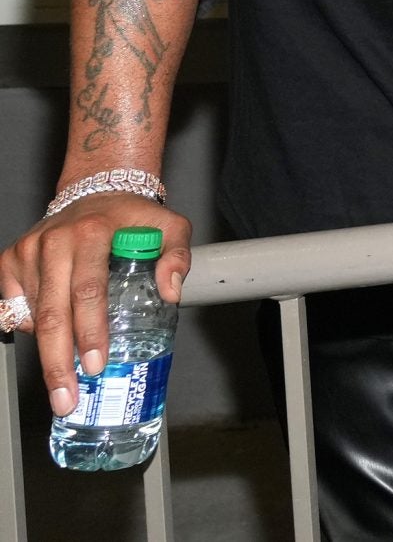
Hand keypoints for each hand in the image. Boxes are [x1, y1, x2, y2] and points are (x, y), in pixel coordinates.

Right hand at [0, 194, 190, 416]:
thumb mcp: (169, 225)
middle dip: (57, 363)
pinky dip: (30, 328)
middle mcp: (53, 242)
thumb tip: (171, 292)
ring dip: (47, 351)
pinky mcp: (11, 261)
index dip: (90, 332)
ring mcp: (27, 252)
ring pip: (33, 316)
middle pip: (52, 314)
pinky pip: (15, 308)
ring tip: (63, 381)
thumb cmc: (131, 216)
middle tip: (67, 398)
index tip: (95, 365)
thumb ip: (177, 255)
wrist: (95, 192)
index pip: (88, 292)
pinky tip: (51, 339)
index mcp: (90, 233)